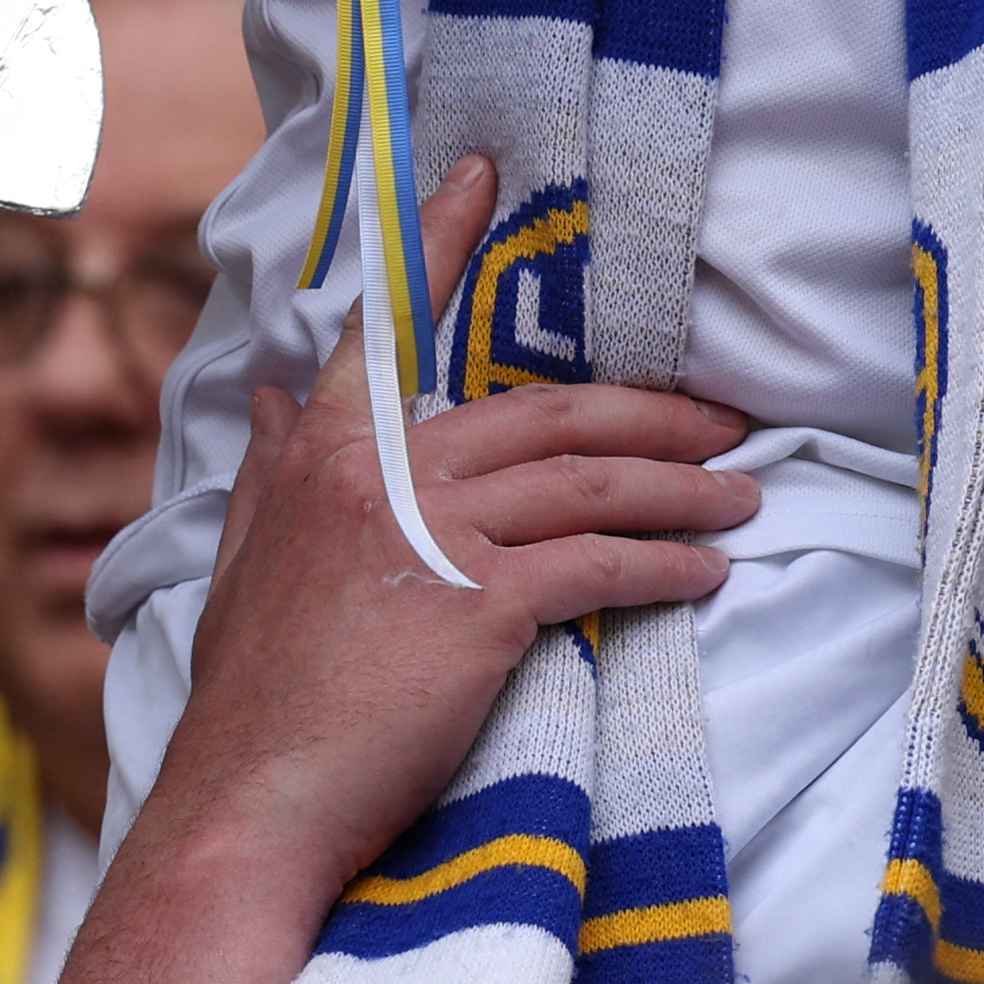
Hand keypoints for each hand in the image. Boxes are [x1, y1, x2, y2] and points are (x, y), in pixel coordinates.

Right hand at [130, 155, 755, 909]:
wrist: (250, 809)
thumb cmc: (251, 703)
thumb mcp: (243, 568)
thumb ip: (271, 471)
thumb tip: (272, 390)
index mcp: (321, 455)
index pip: (387, 328)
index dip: (439, 244)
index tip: (482, 174)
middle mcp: (376, 474)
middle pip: (541, 412)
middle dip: (647, 410)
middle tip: (721, 418)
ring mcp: (431, 535)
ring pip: (585, 480)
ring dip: (679, 485)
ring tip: (741, 496)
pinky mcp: (479, 606)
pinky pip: (597, 564)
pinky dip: (663, 563)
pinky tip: (706, 572)